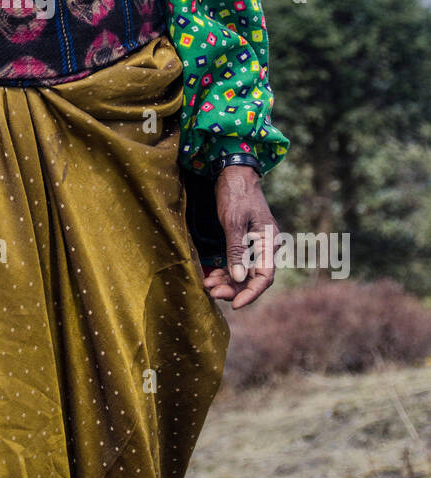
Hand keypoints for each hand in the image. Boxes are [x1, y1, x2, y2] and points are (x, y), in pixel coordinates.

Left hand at [202, 165, 277, 309]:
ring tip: (207, 284)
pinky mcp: (245, 242)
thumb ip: (236, 250)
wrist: (234, 172)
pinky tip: (211, 276)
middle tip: (211, 292)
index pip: (264, 277)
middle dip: (233, 288)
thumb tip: (238, 278)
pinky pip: (237, 263)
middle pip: (253, 278)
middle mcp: (266, 247)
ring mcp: (256, 245)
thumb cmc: (235, 194)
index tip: (235, 305)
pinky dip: (225, 271)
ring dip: (227, 281)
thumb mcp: (233, 222)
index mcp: (269, 242)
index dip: (251, 293)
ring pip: (243, 272)